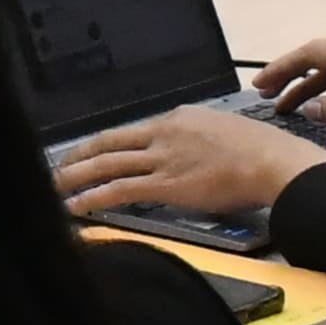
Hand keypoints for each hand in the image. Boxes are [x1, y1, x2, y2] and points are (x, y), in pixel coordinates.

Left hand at [56, 101, 325, 223]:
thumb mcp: (226, 133)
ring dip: (76, 176)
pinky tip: (77, 206)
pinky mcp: (164, 184)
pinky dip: (93, 197)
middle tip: (60, 165)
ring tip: (54, 185)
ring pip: (107, 164)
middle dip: (81, 154)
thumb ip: (203, 142)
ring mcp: (162, 157)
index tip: (98, 153)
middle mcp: (164, 133)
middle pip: (110, 141)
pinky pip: (119, 190)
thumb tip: (198, 157)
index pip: (136, 131)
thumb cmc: (261, 152)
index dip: (112, 144)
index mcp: (179, 118)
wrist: (271, 161)